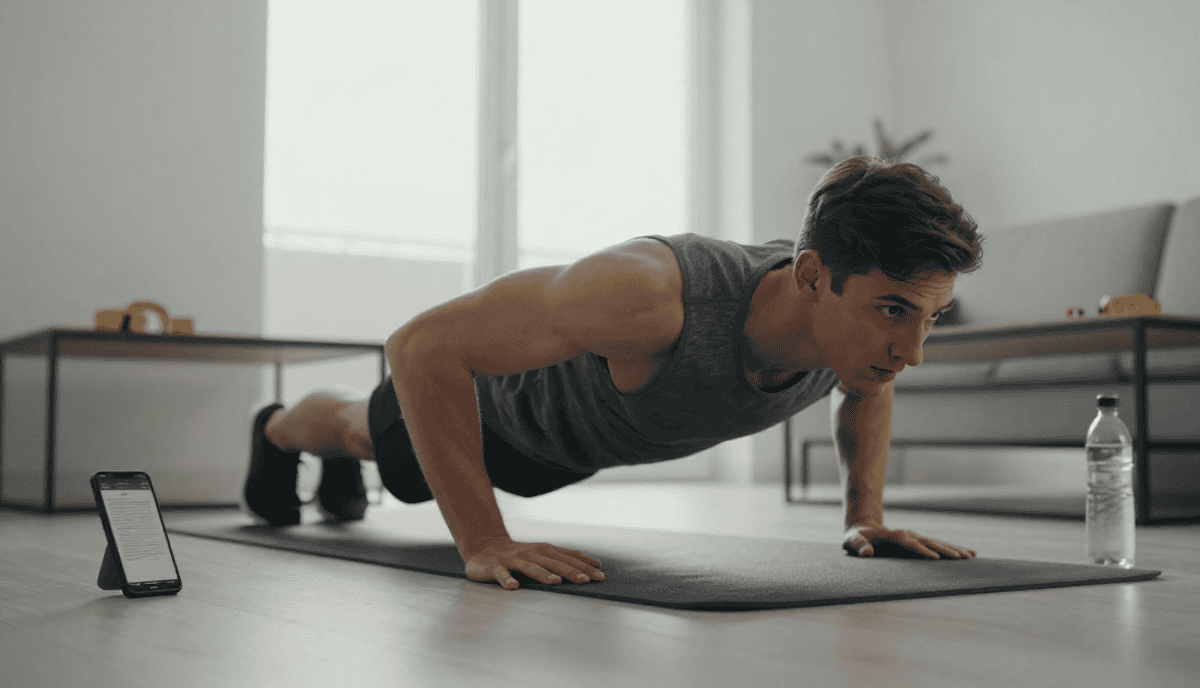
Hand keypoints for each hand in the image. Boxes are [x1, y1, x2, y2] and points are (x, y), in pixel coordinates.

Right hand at [464, 537, 605, 589]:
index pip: (568, 556)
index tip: (601, 572)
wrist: (484, 547)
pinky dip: (507, 580)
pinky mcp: (495, 567)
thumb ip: (562, 560)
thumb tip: (592, 567)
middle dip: (571, 571)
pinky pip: (501, 574)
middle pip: (554, 562)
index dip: (584, 564)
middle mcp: (531, 553)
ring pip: (530, 567)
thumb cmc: (518, 555)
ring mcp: (513, 560)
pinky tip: (514, 587)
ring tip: (556, 582)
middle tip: (587, 580)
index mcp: (544, 551)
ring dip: (543, 574)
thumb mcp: (542, 555)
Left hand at [843, 522, 976, 559]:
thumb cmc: (856, 537)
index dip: (922, 550)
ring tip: (971, 556)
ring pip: (938, 542)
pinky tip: (968, 554)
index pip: (910, 544)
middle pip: (929, 541)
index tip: (935, 558)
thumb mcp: (852, 541)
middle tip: (961, 558)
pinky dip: (953, 549)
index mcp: (894, 535)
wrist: (864, 527)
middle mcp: (908, 534)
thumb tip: (866, 554)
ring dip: (954, 549)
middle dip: (945, 549)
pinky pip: (938, 545)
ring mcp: (915, 536)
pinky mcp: (919, 541)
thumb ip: (858, 546)